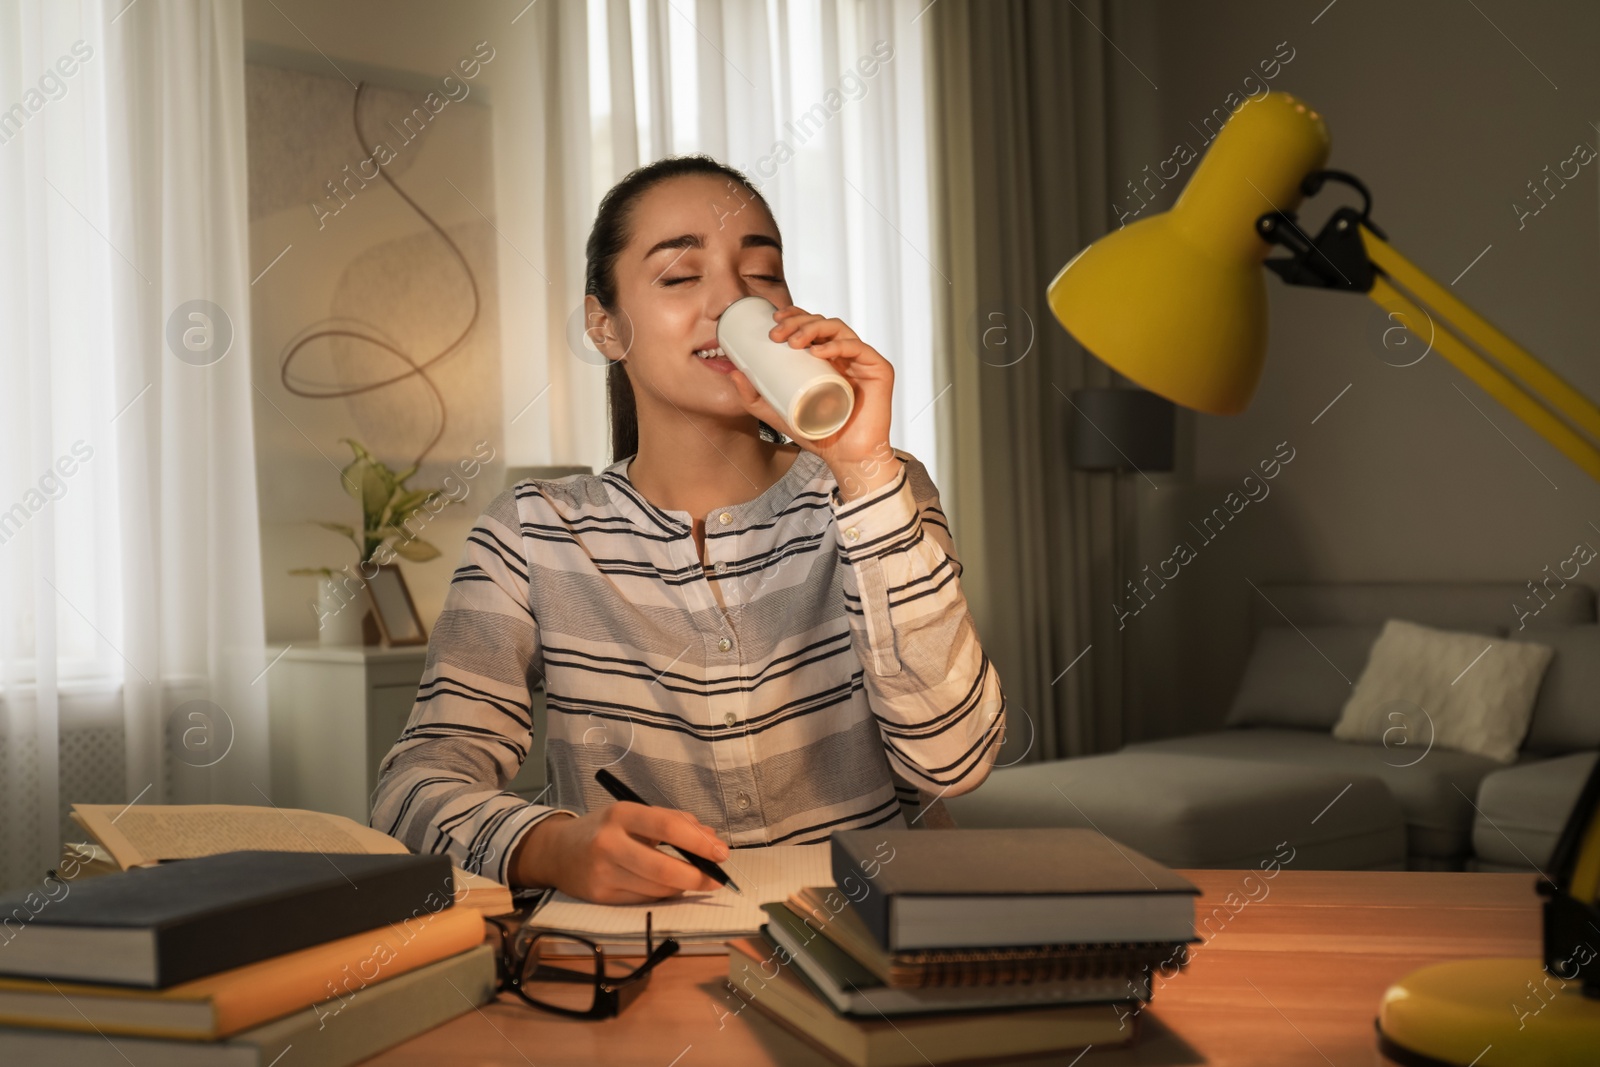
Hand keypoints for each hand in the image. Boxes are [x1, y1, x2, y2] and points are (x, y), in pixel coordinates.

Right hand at [512, 803, 730, 903]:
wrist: (556, 852)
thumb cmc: (604, 829)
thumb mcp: (634, 815)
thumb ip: (674, 822)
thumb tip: (712, 839)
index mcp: (621, 814)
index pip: (666, 826)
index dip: (698, 842)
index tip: (721, 853)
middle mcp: (608, 843)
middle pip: (662, 866)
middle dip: (696, 876)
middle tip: (716, 879)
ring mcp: (602, 873)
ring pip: (655, 888)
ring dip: (682, 888)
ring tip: (696, 881)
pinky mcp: (600, 897)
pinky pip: (643, 900)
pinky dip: (662, 896)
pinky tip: (669, 888)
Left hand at [727, 305, 893, 472]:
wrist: (846, 457)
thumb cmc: (818, 434)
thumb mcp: (776, 414)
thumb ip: (753, 397)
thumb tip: (733, 372)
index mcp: (827, 358)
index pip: (812, 326)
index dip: (795, 316)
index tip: (773, 321)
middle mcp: (846, 354)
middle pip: (823, 323)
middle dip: (798, 322)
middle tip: (777, 334)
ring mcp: (863, 361)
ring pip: (839, 329)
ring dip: (813, 329)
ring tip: (794, 343)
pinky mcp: (879, 370)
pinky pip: (859, 348)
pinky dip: (838, 345)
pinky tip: (819, 351)